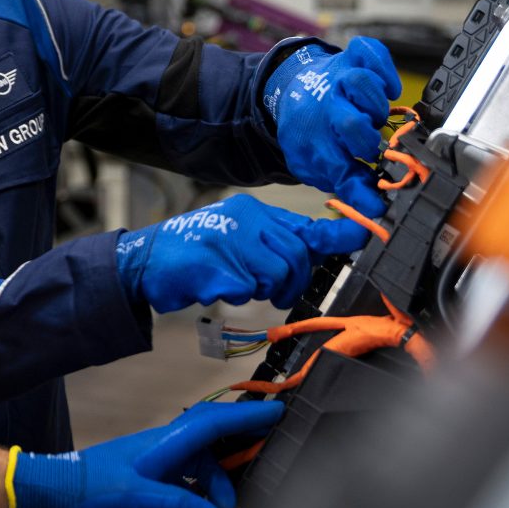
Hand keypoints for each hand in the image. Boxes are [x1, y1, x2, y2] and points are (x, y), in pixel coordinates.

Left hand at [5, 400, 286, 507]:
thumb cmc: (87, 488)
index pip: (214, 423)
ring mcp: (153, 465)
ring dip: (211, 492)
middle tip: (243, 494)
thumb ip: (178, 502)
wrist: (48, 495)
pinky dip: (194, 501)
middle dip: (233, 467)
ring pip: (198, 471)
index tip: (279, 413)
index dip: (248, 417)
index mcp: (163, 442)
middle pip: (212, 448)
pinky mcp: (145, 483)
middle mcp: (162, 449)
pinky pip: (182, 486)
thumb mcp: (135, 496)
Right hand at [114, 193, 366, 313]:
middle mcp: (245, 219)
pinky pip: (246, 290)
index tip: (364, 233)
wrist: (145, 260)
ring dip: (261, 290)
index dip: (338, 233)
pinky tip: (214, 285)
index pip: (304, 224)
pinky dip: (233, 296)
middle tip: (270, 290)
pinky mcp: (216, 264)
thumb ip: (274, 241)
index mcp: (253, 211)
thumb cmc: (196, 252)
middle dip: (290, 282)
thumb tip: (318, 248)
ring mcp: (230, 239)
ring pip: (276, 276)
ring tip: (235, 282)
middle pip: (296, 257)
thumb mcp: (237, 235)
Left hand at [265, 38, 401, 217]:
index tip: (377, 202)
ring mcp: (340, 77)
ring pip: (361, 84)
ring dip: (375, 106)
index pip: (336, 166)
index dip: (359, 187)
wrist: (293, 90)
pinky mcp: (353, 56)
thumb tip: (374, 208)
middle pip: (349, 122)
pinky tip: (389, 87)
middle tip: (369, 149)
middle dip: (365, 141)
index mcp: (313, 136)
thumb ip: (344, 183)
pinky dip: (383, 66)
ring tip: (376, 116)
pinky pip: (370, 52)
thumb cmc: (312, 129)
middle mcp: (327, 105)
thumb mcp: (317, 162)